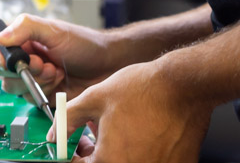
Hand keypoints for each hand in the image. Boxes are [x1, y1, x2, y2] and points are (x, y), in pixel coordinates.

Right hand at [0, 13, 116, 103]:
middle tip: (43, 63)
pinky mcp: (40, 93)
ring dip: (34, 81)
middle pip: (0, 69)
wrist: (108, 67)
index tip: (3, 60)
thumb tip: (0, 37)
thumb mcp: (55, 30)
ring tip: (55, 72)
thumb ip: (26, 28)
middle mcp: (22, 56)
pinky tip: (58, 83)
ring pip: (12, 86)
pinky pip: (28, 99)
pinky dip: (42, 93)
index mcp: (21, 37)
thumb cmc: (85, 44)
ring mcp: (30, 76)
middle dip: (22, 69)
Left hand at [51, 59, 213, 162]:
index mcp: (109, 162)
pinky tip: (141, 133)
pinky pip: (149, 161)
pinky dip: (141, 152)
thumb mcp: (95, 98)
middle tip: (91, 139)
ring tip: (119, 130)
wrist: (184, 85)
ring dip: (116, 153)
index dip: (71, 155)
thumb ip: (68, 118)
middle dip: (93, 155)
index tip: (71, 146)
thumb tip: (56, 132)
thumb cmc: (144, 90)